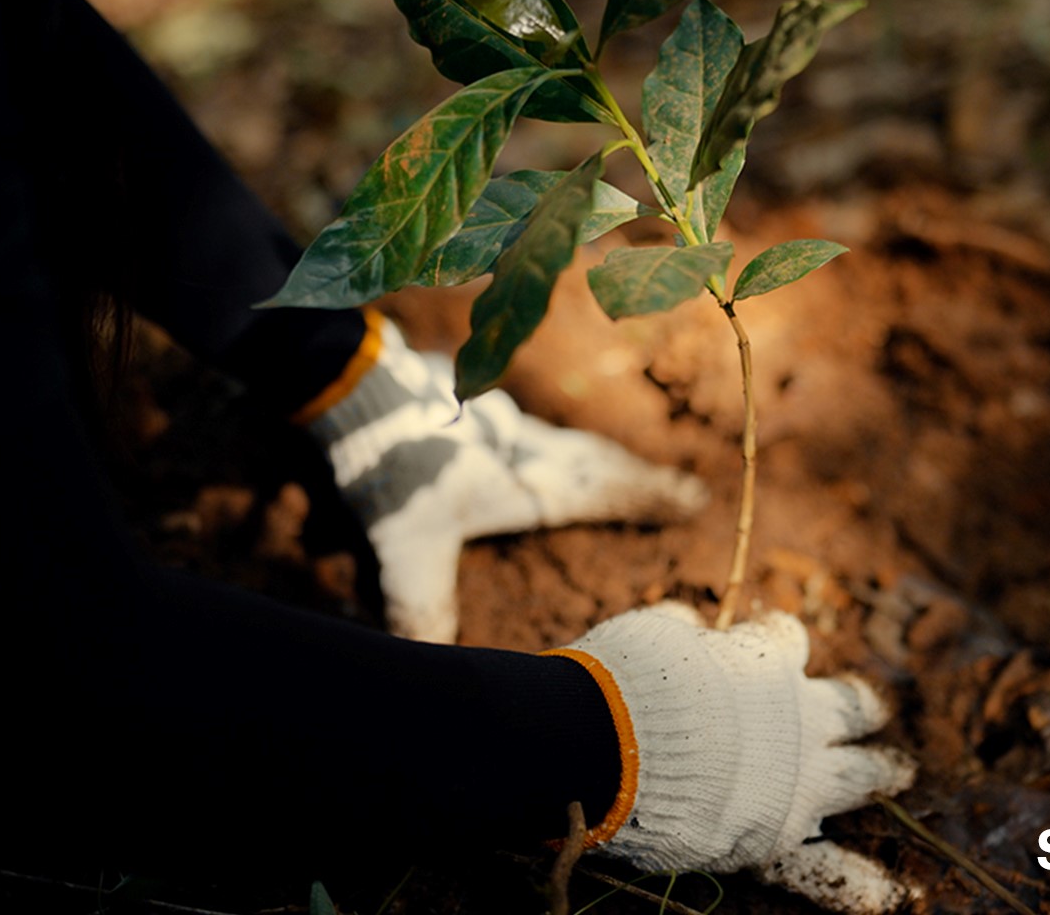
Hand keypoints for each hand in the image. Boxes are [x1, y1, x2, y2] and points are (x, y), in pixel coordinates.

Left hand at [307, 317, 705, 641]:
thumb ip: (422, 603)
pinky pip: (536, 433)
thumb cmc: (393, 469)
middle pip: (598, 465)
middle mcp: (526, 449)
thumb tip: (425, 660)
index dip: (648, 499)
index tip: (694, 499)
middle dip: (642, 481)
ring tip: (630, 471)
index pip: (603, 492)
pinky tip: (544, 446)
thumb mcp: (407, 547)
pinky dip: (560, 447)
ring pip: (571, 445)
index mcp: (528, 481)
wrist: (356, 389)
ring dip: (605, 460)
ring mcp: (502, 427)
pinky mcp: (474, 414)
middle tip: (686, 491)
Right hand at [553, 603, 916, 914]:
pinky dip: (855, 883)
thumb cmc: (628, 682)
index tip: (770, 638)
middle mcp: (794, 718)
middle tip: (874, 709)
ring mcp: (795, 781)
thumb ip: (678, 630)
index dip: (777, 639)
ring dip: (880, 771)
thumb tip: (684, 623)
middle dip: (860, 706)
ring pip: (856, 774)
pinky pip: (821, 865)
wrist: (616, 748)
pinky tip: (893, 895)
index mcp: (763, 663)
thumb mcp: (652, 636)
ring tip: (899, 773)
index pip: (786, 639)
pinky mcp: (776, 835)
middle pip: (848, 706)